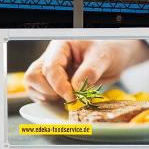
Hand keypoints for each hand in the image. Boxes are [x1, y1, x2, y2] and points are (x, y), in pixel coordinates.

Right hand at [24, 40, 148, 102]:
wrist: (114, 55)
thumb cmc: (109, 50)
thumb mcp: (103, 57)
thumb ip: (89, 71)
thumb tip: (74, 88)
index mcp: (61, 46)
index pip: (50, 67)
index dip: (59, 85)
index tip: (72, 97)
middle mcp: (52, 57)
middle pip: (34, 76)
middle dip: (49, 91)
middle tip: (69, 98)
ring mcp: (50, 70)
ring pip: (33, 85)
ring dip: (47, 97)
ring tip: (68, 98)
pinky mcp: (53, 82)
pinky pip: (41, 93)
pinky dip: (50, 101)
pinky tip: (66, 100)